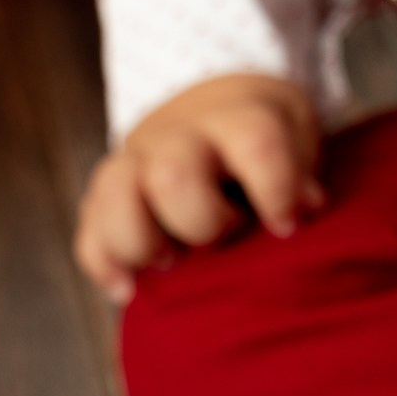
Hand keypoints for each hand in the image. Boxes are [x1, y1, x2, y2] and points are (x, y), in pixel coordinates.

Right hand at [74, 73, 325, 301]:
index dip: (275, 189)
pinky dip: (106, 266)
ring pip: (113, 197)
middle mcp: (176, 137)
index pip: (254, 144)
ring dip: (142, 242)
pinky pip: (90, 234)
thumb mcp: (294, 132)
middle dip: (203, 222)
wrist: (211, 106)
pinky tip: (130, 289)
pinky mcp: (107, 196)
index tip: (287, 225)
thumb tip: (306, 206)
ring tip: (173, 261)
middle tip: (227, 235)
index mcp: (234, 119)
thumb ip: (301, 167)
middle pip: (173, 176)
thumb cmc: (263, 137)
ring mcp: (135, 163)